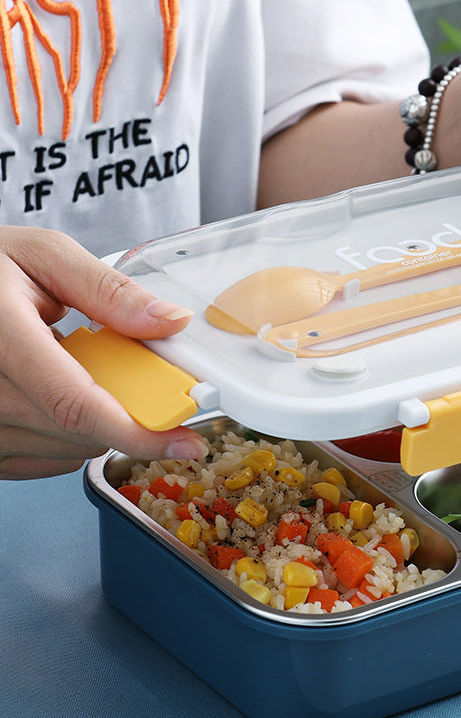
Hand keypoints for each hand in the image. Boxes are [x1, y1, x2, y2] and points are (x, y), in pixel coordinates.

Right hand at [0, 226, 206, 479]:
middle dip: (130, 412)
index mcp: (0, 336)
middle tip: (143, 378)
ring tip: (79, 370)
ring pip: (70, 451)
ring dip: (101, 423)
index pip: (75, 404)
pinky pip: (47, 460)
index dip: (137, 430)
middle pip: (81, 431)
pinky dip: (73, 435)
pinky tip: (62, 394)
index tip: (185, 439)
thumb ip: (109, 291)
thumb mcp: (45, 257)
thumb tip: (170, 322)